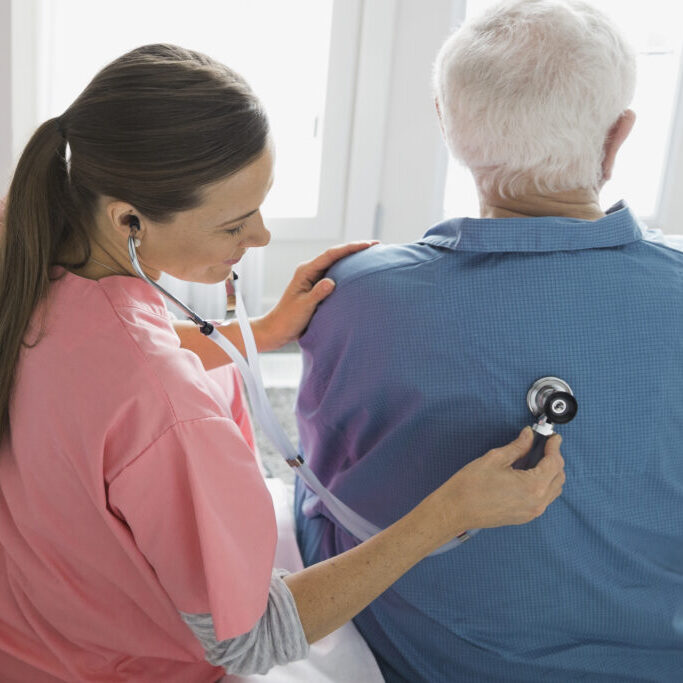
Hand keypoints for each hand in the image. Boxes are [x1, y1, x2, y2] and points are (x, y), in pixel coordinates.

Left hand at [252, 240, 378, 350]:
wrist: (276, 330)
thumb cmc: (288, 319)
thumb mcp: (303, 307)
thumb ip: (317, 294)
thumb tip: (332, 282)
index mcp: (305, 271)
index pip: (331, 255)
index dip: (351, 248)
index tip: (368, 245)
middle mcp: (310, 271)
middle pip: (336, 255)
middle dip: (355, 249)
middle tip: (376, 246)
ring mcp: (313, 278)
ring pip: (336, 264)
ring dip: (353, 259)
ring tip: (372, 255)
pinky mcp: (316, 287)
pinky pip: (335, 274)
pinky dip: (348, 271)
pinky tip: (359, 273)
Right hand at [428, 427, 564, 541]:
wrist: (456, 510)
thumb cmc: (471, 485)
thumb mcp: (495, 458)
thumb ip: (517, 447)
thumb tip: (528, 436)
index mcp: (533, 486)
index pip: (554, 463)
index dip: (554, 447)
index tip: (552, 437)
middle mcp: (537, 502)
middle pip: (558, 477)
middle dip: (554, 459)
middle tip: (544, 445)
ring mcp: (532, 512)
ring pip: (553, 489)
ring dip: (550, 473)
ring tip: (537, 458)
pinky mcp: (524, 517)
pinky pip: (544, 499)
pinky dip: (543, 484)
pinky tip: (529, 474)